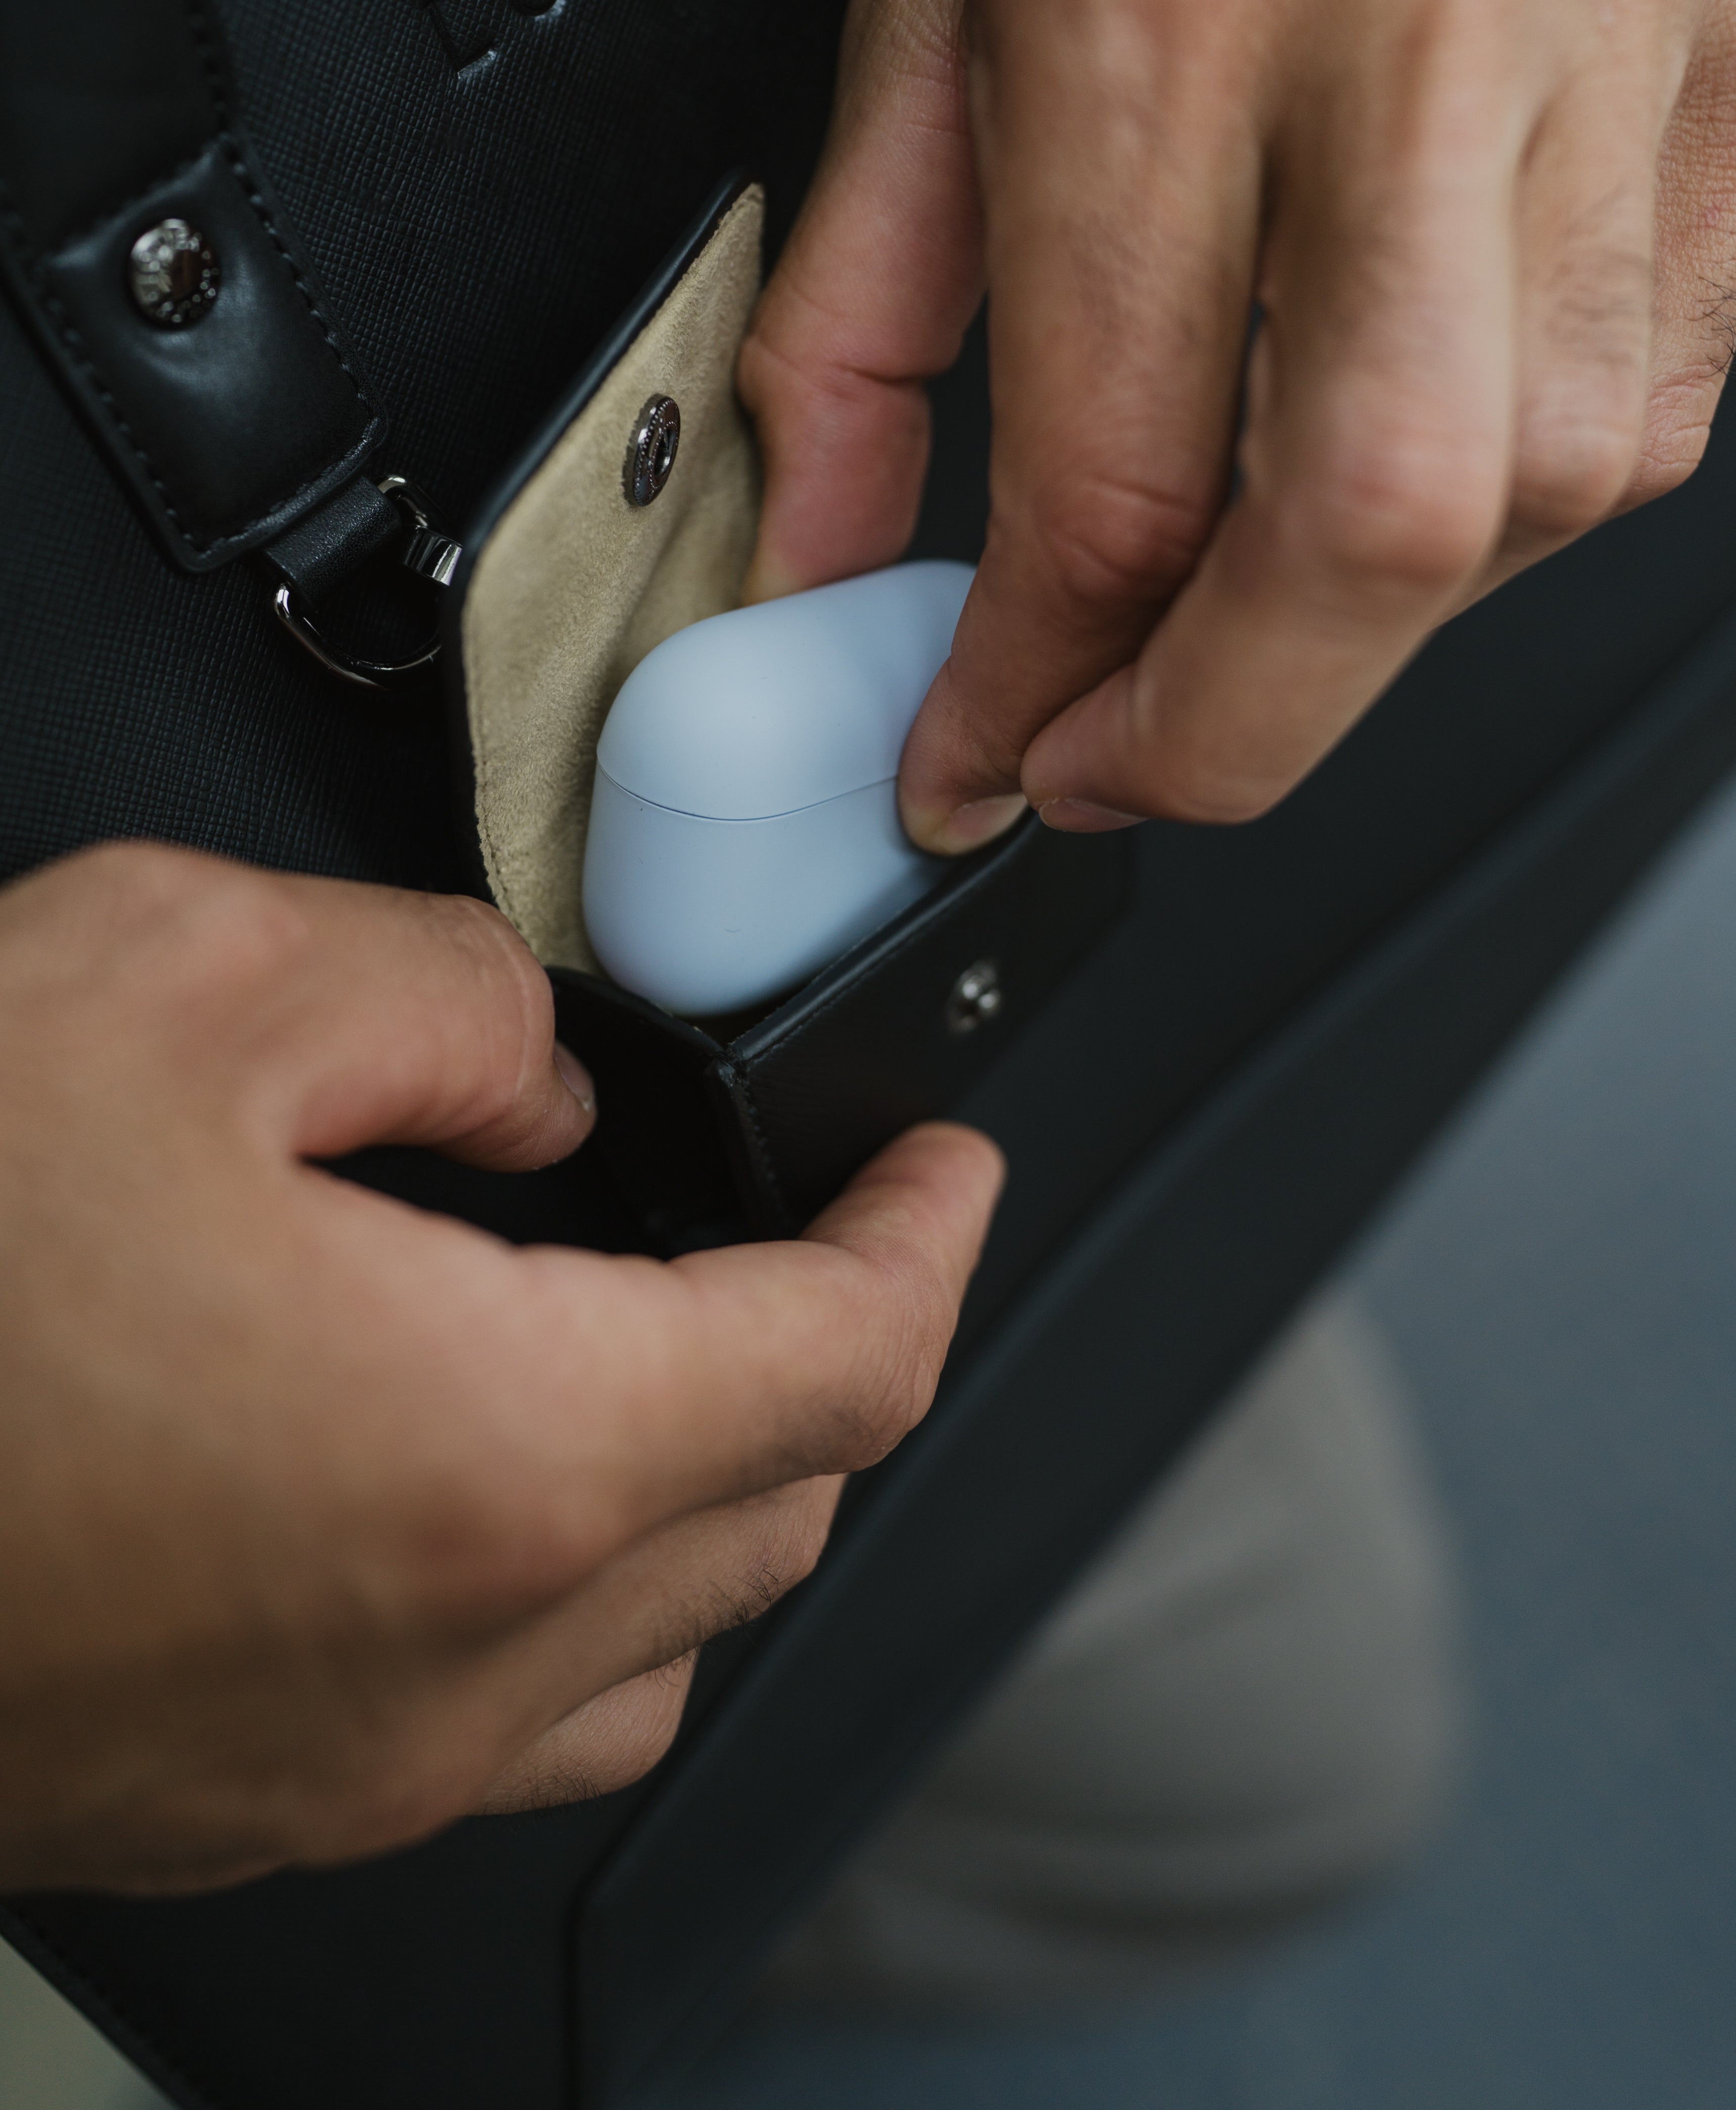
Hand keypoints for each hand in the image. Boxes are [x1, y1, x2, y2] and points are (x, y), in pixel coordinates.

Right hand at [0, 844, 999, 1893]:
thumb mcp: (176, 978)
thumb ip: (427, 995)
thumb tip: (521, 1068)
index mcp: (488, 1457)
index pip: (850, 1358)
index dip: (932, 1236)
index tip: (944, 1169)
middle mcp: (438, 1660)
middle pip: (776, 1512)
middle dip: (825, 1353)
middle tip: (804, 1236)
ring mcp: (329, 1769)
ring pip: (651, 1653)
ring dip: (700, 1497)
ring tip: (659, 1361)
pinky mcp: (220, 1802)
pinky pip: (488, 1729)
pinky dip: (548, 1605)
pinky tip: (473, 1495)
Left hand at [741, 0, 1735, 839]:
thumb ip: (853, 317)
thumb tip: (813, 568)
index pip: (1110, 468)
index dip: (1035, 683)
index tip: (984, 758)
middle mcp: (1401, 26)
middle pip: (1372, 522)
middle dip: (1234, 728)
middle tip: (1126, 765)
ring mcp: (1600, 53)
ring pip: (1541, 492)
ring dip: (1376, 623)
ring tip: (1254, 597)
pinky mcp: (1728, 88)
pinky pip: (1660, 402)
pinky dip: (1517, 506)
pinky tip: (1406, 465)